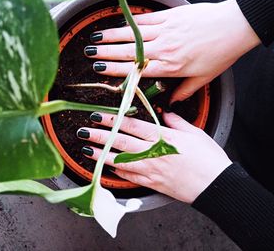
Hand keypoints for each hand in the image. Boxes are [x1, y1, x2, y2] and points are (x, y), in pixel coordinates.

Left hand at [77, 112, 231, 203]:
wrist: (215, 185)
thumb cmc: (208, 158)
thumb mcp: (195, 133)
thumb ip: (176, 122)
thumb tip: (164, 112)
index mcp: (162, 137)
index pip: (131, 125)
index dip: (112, 120)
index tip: (97, 115)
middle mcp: (152, 152)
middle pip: (120, 142)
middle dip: (99, 136)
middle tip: (83, 132)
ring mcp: (150, 169)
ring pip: (120, 160)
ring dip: (102, 155)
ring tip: (87, 150)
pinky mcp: (152, 183)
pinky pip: (130, 177)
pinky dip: (118, 172)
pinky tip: (108, 167)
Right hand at [84, 0, 260, 101]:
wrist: (234, 26)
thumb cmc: (220, 53)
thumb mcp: (202, 78)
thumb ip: (183, 91)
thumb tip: (169, 104)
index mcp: (169, 67)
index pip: (135, 69)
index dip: (115, 70)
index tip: (100, 69)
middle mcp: (163, 49)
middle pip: (128, 51)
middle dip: (105, 52)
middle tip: (89, 53)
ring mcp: (165, 30)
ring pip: (132, 34)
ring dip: (112, 36)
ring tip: (95, 38)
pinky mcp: (169, 16)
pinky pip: (145, 20)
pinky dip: (129, 23)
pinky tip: (119, 24)